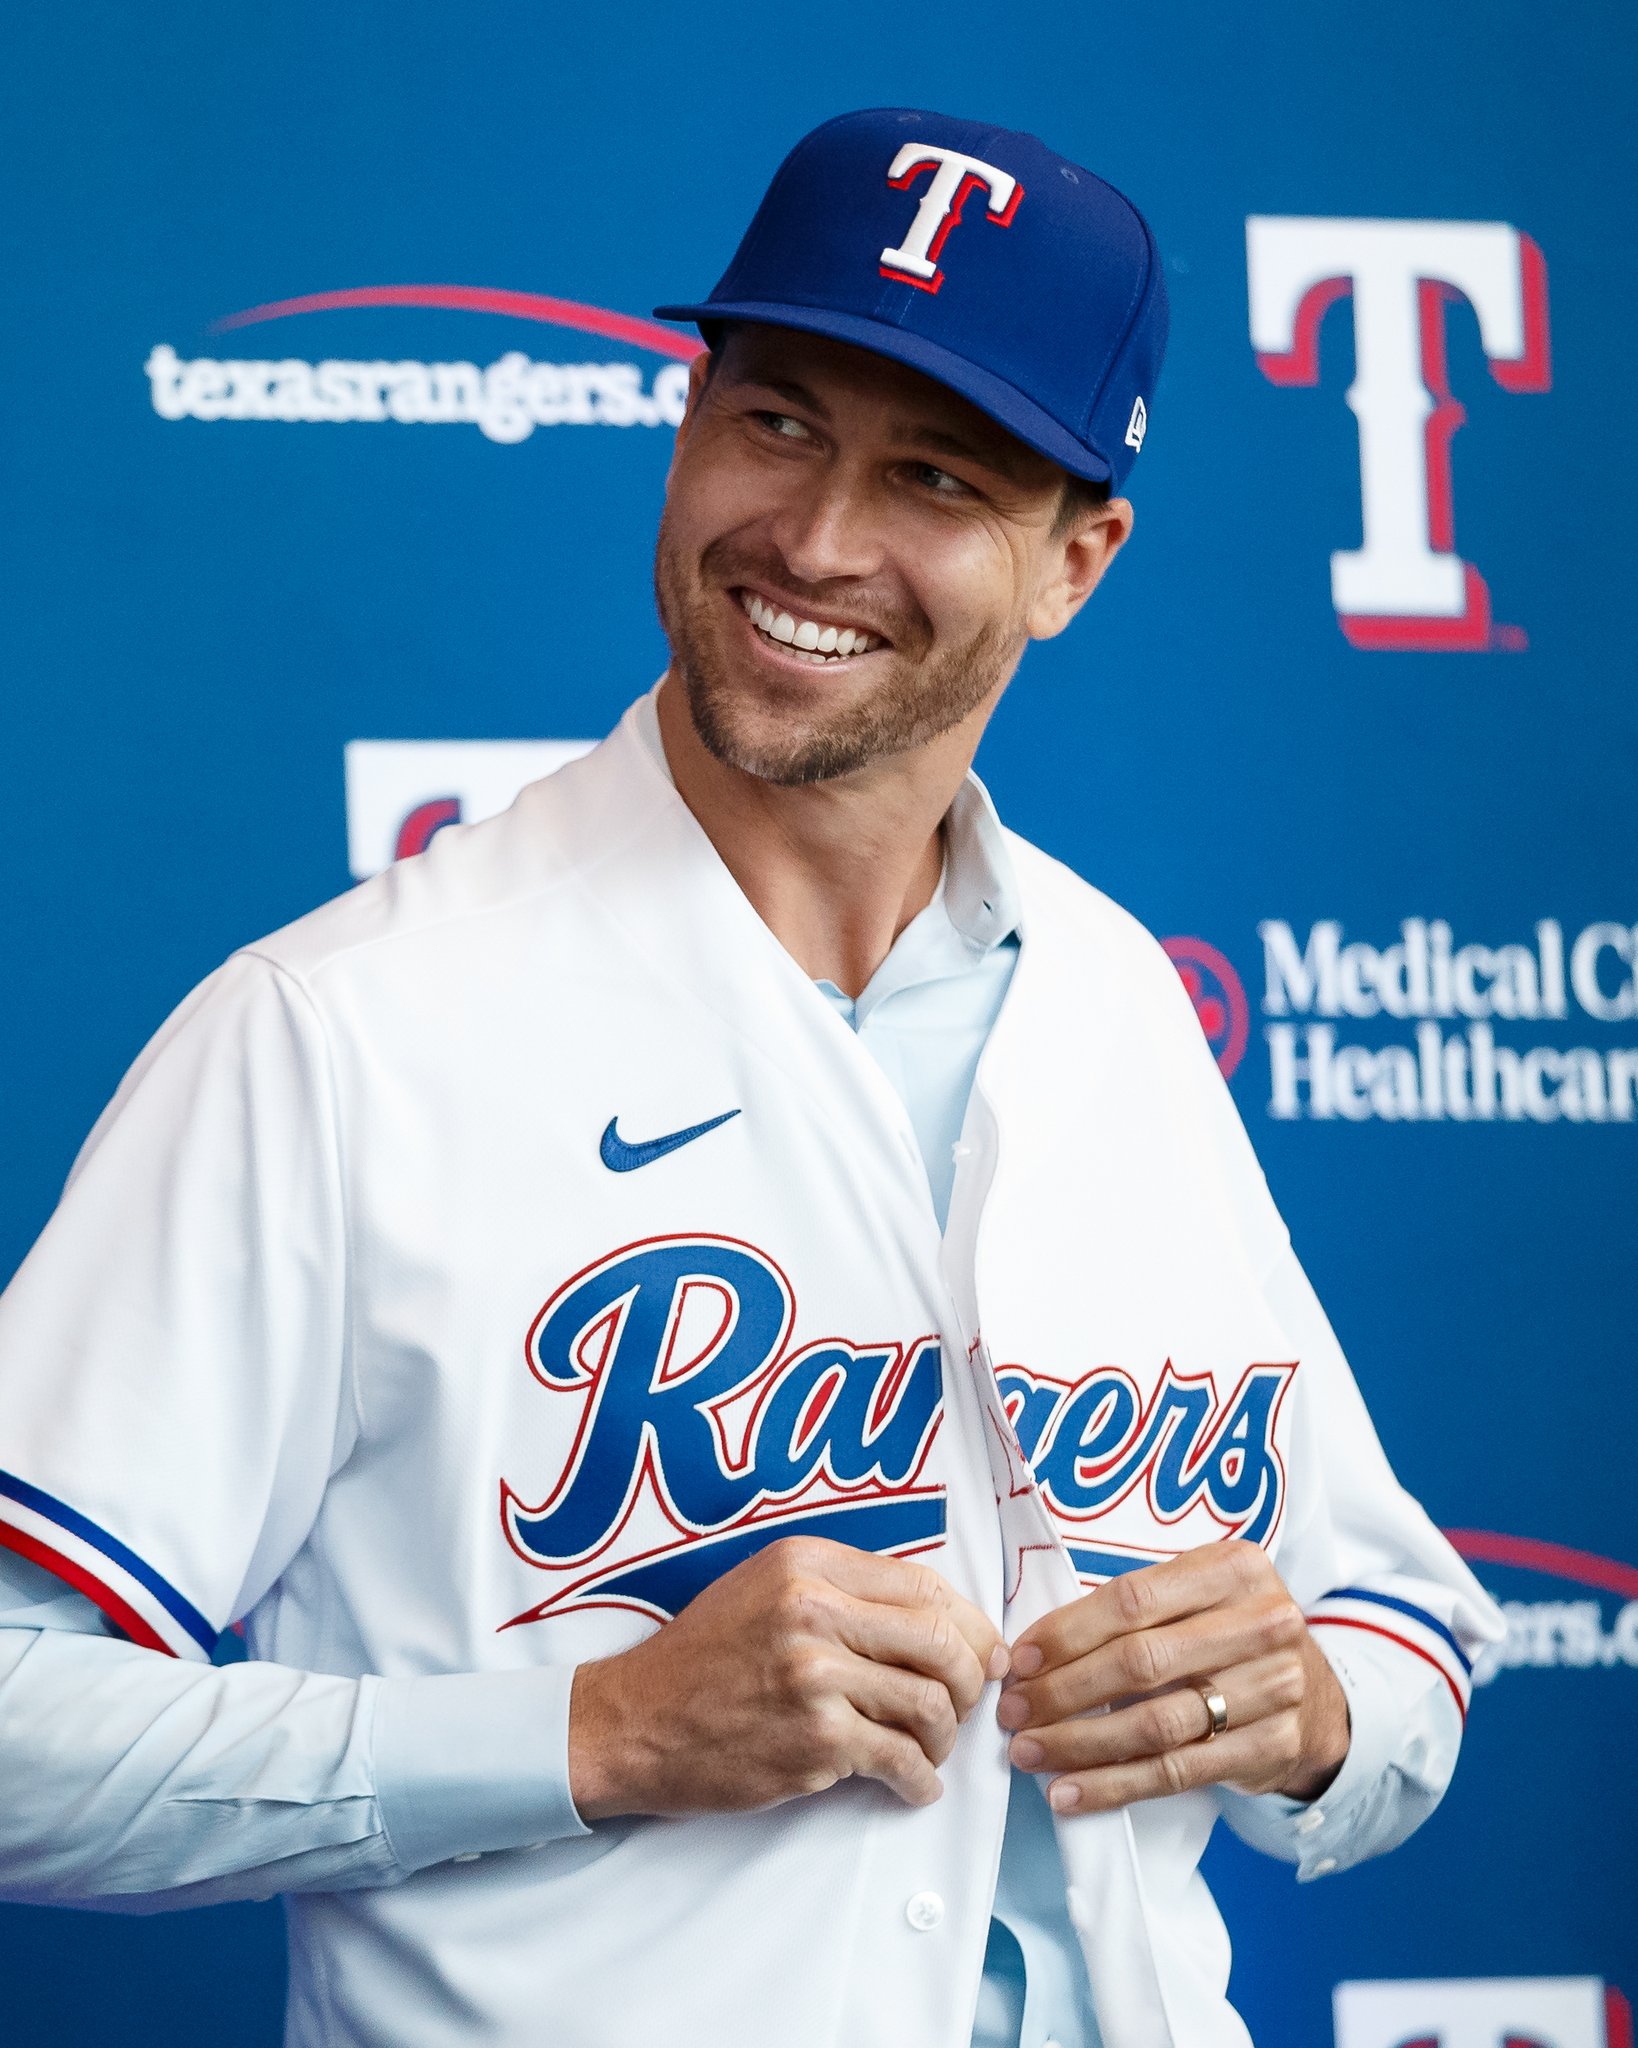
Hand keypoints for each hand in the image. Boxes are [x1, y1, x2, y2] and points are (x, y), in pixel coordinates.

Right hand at [569, 1536, 1007, 1819]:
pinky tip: (912, 1785)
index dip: (968, 1623)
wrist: (633, 1722)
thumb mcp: (765, 1588)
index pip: (925, 1585)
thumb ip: (840, 1590)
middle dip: (969, 1681)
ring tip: (929, 1750)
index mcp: (807, 1563)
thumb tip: (935, 1618)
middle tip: (966, 1706)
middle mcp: (815, 1610)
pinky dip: (920, 1780)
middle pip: (940, 1641)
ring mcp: (815, 1676)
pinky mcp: (814, 1739)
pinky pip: (900, 1759)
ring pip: (929, 1702)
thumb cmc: (703, 1658)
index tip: (981, 1651)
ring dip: (944, 1736)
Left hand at [996, 1540, 1349, 1812]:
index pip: (1133, 1599)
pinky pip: (1177, 1772)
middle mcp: (1263, 1624)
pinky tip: (1071, 1792)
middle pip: (1141, 1663)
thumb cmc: (1228, 1635)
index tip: (1022, 1659)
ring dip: (1081, 1744)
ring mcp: (1274, 1689)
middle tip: (1014, 1712)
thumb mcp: (1199, 1595)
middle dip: (1065, 1691)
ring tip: (1030, 1754)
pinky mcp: (1270, 1748)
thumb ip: (1136, 1609)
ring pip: (1155, 1724)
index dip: (1069, 1632)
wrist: (1314, 1696)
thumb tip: (1033, 1650)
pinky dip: (1115, 1786)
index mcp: (1234, 1568)